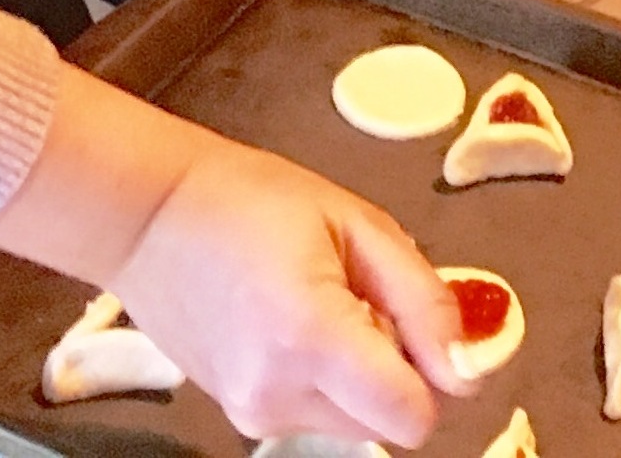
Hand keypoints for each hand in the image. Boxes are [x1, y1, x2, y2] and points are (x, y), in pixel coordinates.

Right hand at [114, 131, 470, 439]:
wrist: (152, 217)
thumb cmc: (255, 199)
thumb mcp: (357, 223)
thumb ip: (422, 299)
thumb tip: (468, 367)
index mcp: (313, 339)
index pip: (412, 418)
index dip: (437, 373)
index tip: (423, 322)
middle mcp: (280, 396)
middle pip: (386, 420)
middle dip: (398, 366)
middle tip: (365, 293)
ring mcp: (252, 414)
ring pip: (353, 419)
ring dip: (361, 373)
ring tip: (324, 298)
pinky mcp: (237, 415)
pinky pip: (313, 412)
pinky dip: (324, 377)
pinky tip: (293, 318)